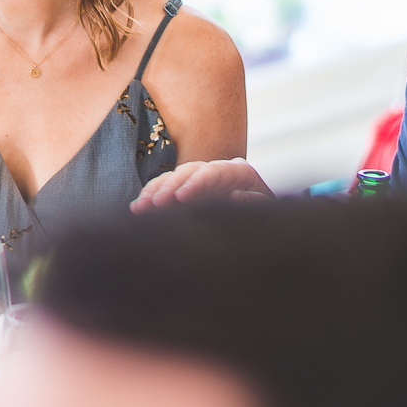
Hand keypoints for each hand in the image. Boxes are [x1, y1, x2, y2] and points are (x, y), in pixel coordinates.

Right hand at [130, 158, 272, 212]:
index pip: (214, 172)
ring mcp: (202, 180)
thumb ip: (254, 204)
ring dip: (155, 192)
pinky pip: (166, 189)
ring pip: (174, 177)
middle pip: (190, 171)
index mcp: (240, 172)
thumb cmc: (269, 224)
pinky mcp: (189, 191)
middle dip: (170, 186)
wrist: (266, 236)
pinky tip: (138, 208)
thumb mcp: (267, 214)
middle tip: (155, 204)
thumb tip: (235, 196)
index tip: (180, 198)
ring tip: (140, 208)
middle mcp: (219, 171)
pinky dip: (152, 197)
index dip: (196, 183)